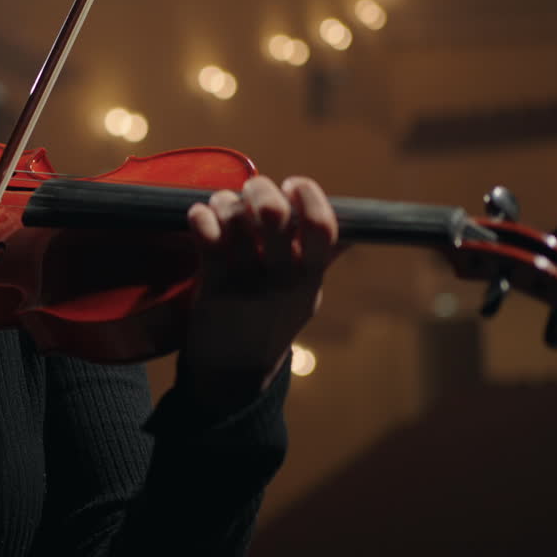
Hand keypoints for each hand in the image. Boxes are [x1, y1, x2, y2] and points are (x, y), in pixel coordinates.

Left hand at [183, 175, 337, 411]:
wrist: (234, 372)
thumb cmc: (271, 321)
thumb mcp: (305, 297)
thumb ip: (323, 261)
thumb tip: (355, 230)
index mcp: (309, 278)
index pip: (322, 227)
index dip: (309, 196)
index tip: (294, 185)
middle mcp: (281, 279)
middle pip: (272, 214)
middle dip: (259, 189)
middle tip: (252, 191)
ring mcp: (246, 282)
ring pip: (234, 219)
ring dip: (225, 200)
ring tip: (222, 204)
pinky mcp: (213, 286)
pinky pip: (205, 237)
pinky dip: (200, 217)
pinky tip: (201, 217)